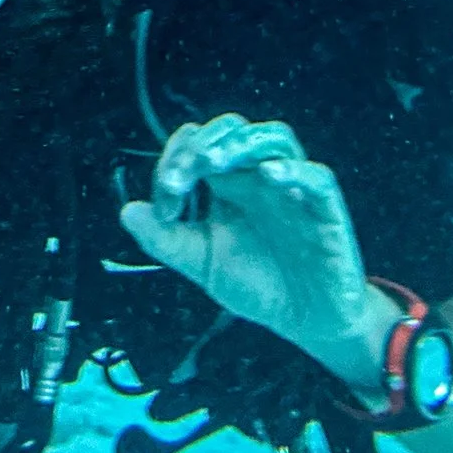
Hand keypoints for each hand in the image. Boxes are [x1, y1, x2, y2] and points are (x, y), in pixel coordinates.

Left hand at [118, 115, 383, 391]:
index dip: (178, 160)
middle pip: (236, 130)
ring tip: (217, 161)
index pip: (201, 147)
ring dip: (244, 144)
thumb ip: (166, 239)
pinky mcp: (325, 210)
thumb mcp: (202, 264)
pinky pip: (317, 177)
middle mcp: (259, 178)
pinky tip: (270, 177)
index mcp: (229, 186)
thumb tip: (127, 211)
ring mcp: (293, 189)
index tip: (166, 197)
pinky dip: (294, 170)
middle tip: (186, 169)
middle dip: (207, 141)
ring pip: (276, 139)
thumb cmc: (258, 285)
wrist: (305, 322)